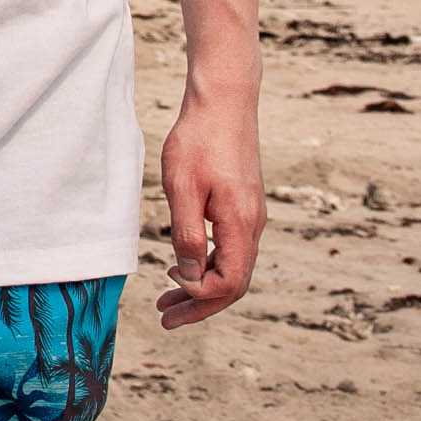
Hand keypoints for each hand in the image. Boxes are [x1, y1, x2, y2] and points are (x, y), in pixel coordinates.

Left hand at [154, 88, 262, 328]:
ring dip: (202, 286)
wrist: (224, 101)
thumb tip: (190, 275)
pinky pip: (231, 248)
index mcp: (241, 225)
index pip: (228, 283)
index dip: (199, 298)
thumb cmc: (199, 140)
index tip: (168, 296)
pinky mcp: (243, 205)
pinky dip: (209, 264)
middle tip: (167, 319)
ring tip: (169, 300)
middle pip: (234, 283)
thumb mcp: (183, 188)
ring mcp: (251, 216)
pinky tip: (185, 265)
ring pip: (233, 266)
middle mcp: (253, 225)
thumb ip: (187, 234)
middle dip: (201, 304)